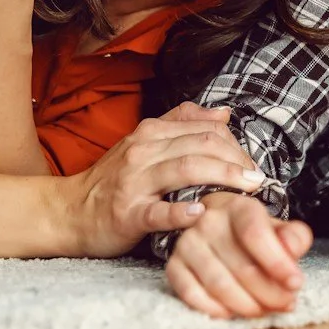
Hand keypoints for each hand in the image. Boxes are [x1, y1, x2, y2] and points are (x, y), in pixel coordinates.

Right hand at [57, 103, 263, 256]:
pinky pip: (158, 212)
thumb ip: (182, 124)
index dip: (235, 145)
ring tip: (247, 189)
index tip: (252, 165)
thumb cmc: (114, 180)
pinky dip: (182, 212)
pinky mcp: (127, 215)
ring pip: (185, 170)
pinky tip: (202, 213)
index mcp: (150, 133)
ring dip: (222, 178)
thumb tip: (223, 113)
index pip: (204, 129)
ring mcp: (134, 183)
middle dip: (237, 161)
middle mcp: (143, 152)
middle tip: (259, 179)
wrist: (70, 211)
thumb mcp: (144, 143)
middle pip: (201, 146)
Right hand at [166, 193, 310, 318]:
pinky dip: (215, 309)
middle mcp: (208, 221)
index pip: (255, 234)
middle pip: (241, 267)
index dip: (278, 263)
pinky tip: (233, 312)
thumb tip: (292, 249)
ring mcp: (187, 243)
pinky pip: (191, 294)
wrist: (217, 226)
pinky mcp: (173, 265)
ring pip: (218, 284)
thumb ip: (293, 237)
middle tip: (286, 304)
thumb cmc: (252, 232)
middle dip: (270, 293)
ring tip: (265, 310)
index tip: (296, 284)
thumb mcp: (278, 229)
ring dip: (247, 305)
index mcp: (237, 206)